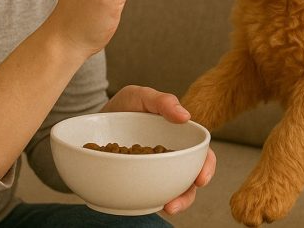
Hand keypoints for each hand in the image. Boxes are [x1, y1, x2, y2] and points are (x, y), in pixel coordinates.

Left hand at [103, 86, 216, 215]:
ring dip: (172, 203)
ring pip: (172, 191)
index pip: (201, 153)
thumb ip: (162, 101)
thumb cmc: (125, 105)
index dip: (206, 167)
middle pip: (189, 180)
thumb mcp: (141, 96)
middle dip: (187, 196)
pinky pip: (150, 195)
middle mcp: (171, 157)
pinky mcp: (139, 180)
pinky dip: (151, 203)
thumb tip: (186, 116)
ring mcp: (155, 170)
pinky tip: (146, 204)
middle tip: (174, 204)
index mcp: (179, 137)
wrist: (96, 119)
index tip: (200, 179)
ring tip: (164, 207)